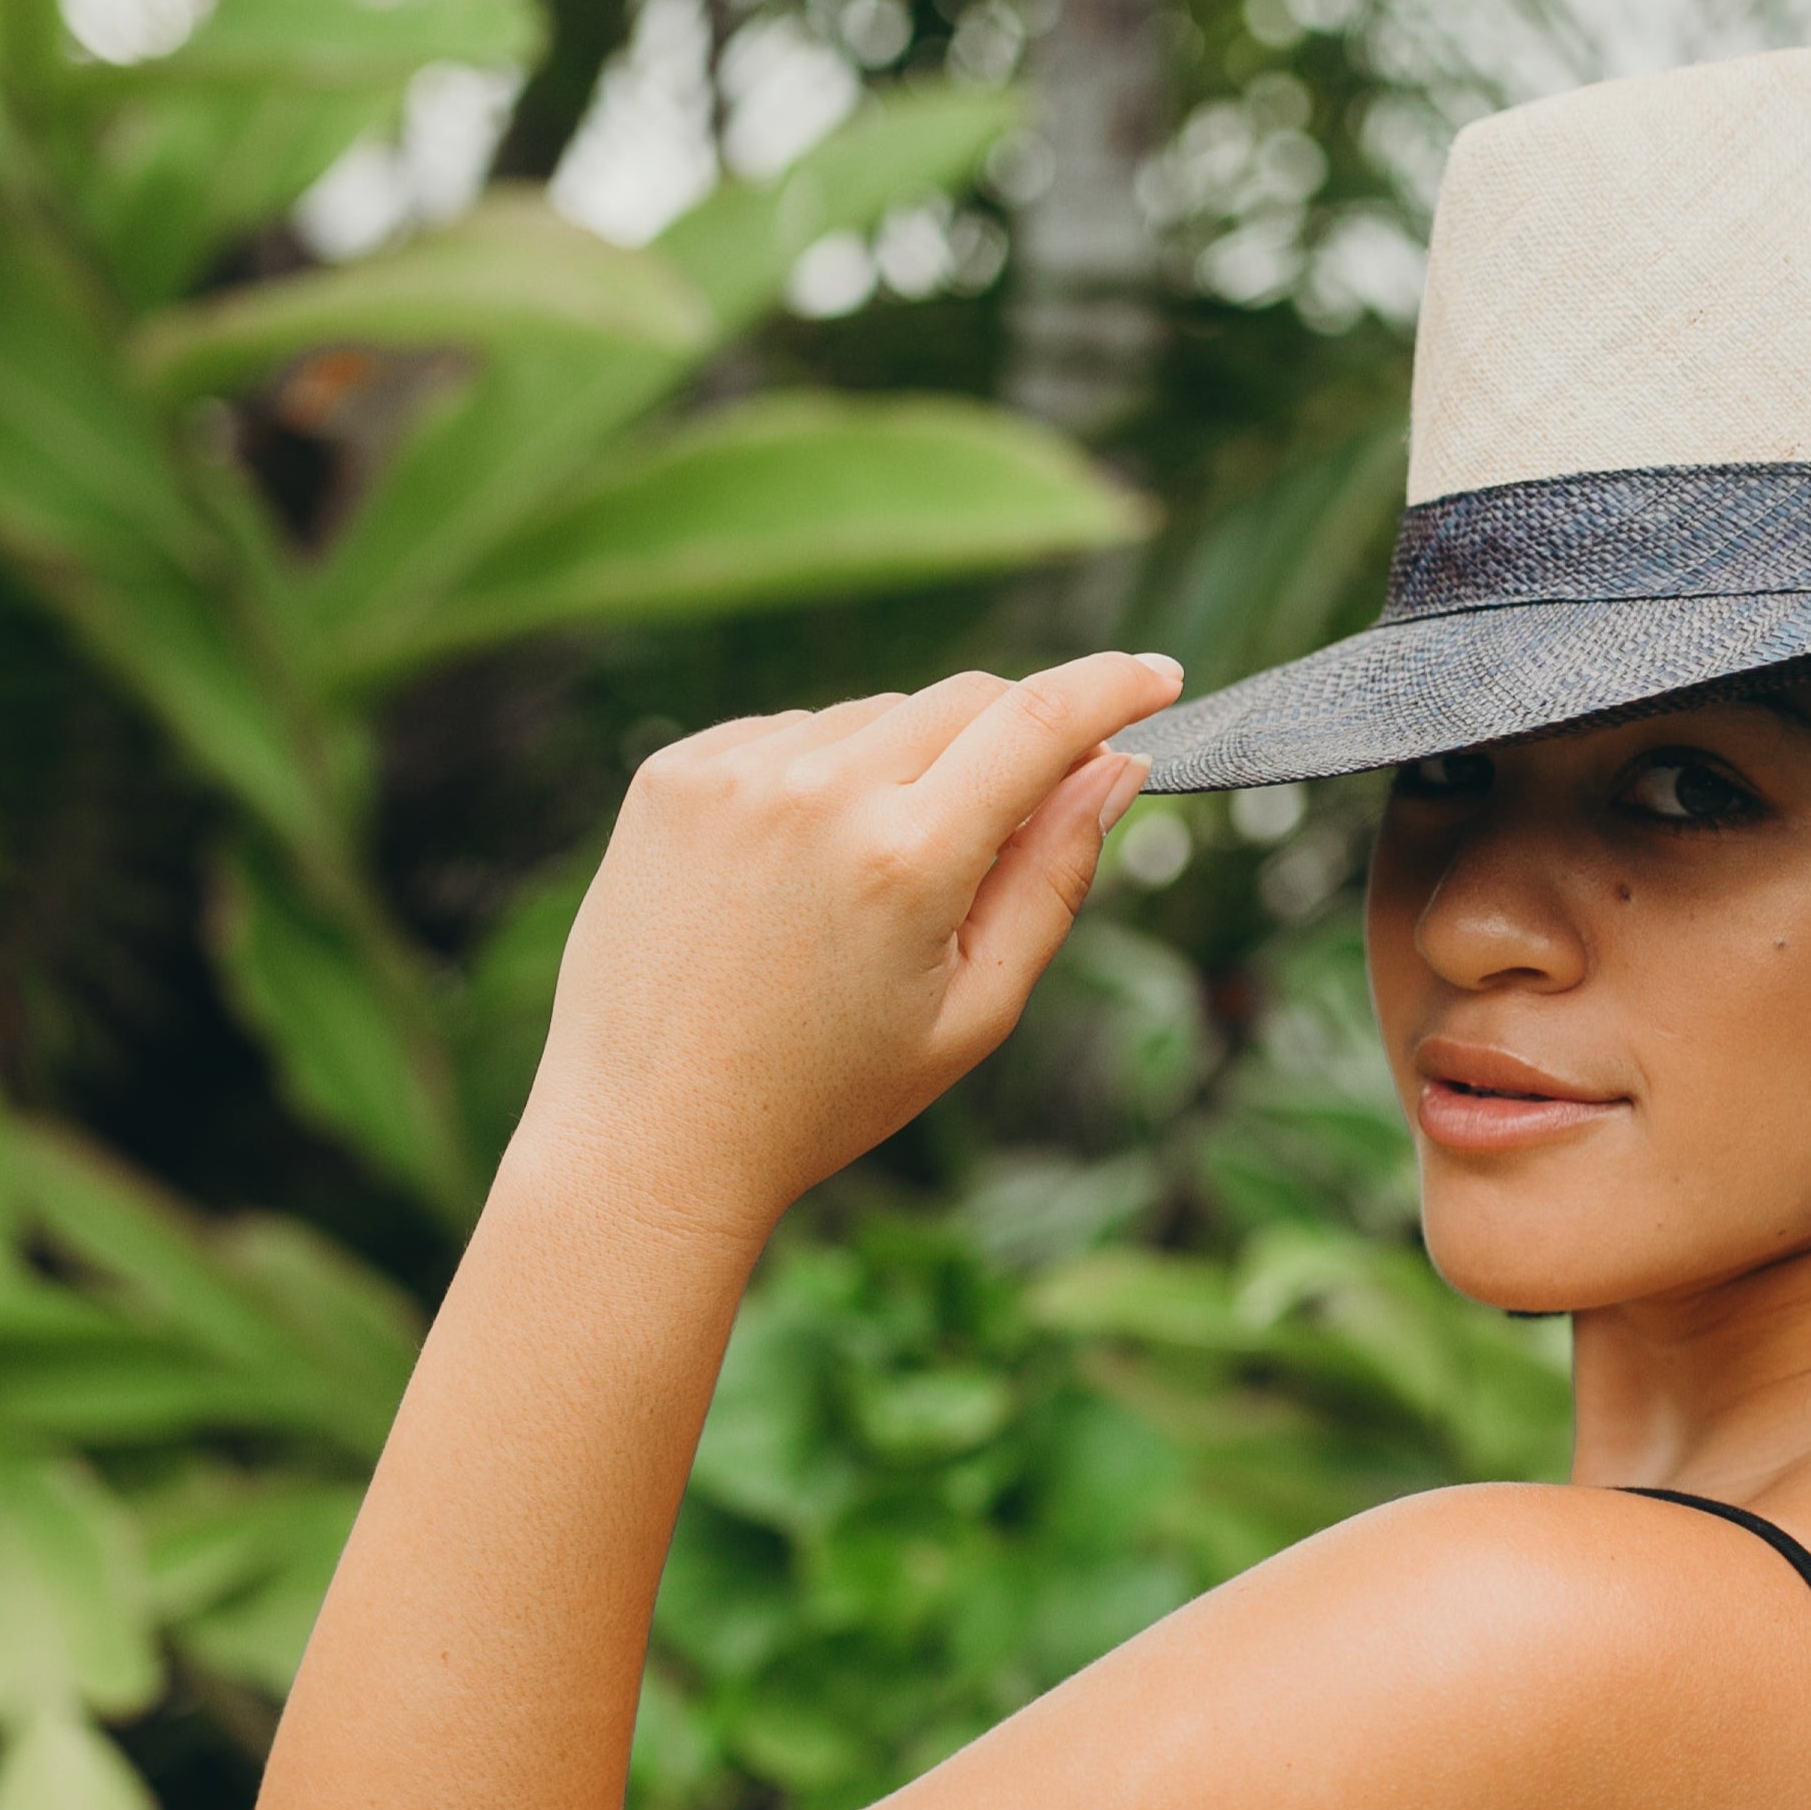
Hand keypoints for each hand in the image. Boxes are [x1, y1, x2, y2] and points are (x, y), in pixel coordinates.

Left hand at [522, 652, 1181, 1236]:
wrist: (651, 1135)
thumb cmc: (825, 1094)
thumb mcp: (973, 1013)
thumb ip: (1054, 879)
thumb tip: (1115, 767)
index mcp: (904, 860)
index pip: (1037, 721)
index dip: (1113, 685)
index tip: (1159, 674)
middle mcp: (815, 792)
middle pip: (963, 701)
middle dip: (1013, 739)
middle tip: (1015, 825)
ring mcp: (733, 773)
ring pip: (875, 717)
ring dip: (908, 769)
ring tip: (867, 893)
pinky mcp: (673, 773)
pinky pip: (790, 737)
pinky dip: (820, 781)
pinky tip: (795, 879)